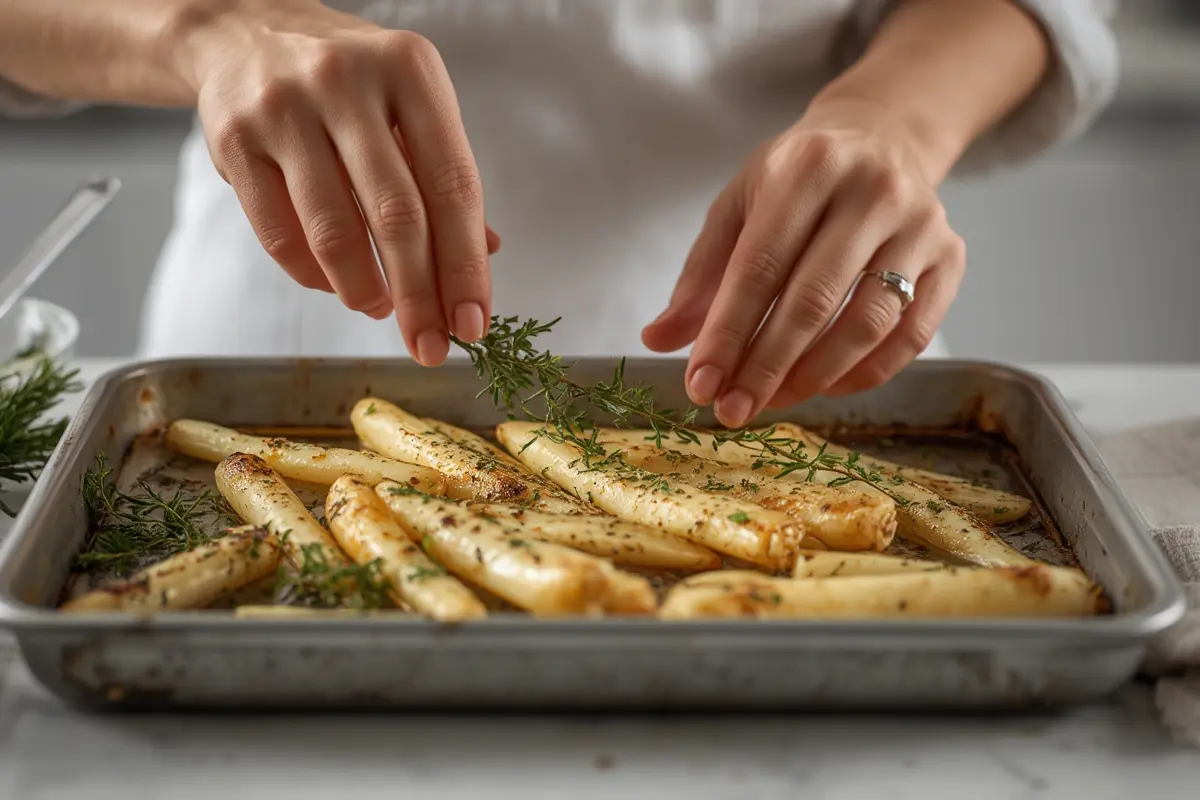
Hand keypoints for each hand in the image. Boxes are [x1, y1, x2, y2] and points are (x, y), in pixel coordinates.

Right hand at [181, 0, 497, 363]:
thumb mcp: (411, 106)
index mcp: (410, 70)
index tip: (472, 322)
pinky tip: (336, 285)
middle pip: (397, 215)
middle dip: (419, 295)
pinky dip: (314, 276)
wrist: (243, 32)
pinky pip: (279, 234)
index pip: (452, 185)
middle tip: (430, 344)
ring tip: (381, 310)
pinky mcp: (233, 139)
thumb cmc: (348, 82)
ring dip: (365, 290)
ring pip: (334, 231)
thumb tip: (484, 257)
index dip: (466, 265)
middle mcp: (347, 81)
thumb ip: (444, 177)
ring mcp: (284, 108)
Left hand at [642, 98, 965, 426]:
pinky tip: (827, 386)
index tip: (701, 384)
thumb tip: (659, 341)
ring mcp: (921, 224)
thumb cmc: (799, 181)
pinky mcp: (952, 256)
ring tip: (773, 400)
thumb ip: (701, 275)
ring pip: (867, 324)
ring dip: (814, 377)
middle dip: (766, 367)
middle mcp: (872, 190)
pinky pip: (912, 334)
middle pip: (813, 301)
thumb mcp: (740, 206)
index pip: (760, 267)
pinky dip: (866, 373)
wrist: (882, 139)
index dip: (727, 333)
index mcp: (808, 167)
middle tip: (733, 409)